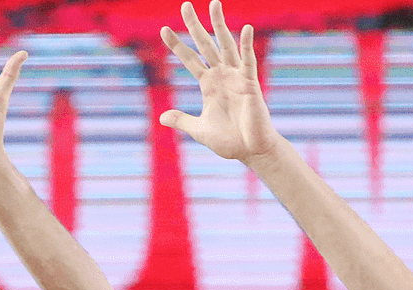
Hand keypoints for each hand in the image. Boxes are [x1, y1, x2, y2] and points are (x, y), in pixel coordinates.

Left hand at [158, 1, 279, 163]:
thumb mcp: (199, 129)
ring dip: (219, 25)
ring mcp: (236, 77)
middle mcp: (221, 75)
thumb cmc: (229, 140)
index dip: (177, 45)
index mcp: (208, 84)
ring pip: (226, 45)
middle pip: (206, 45)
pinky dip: (246, 46)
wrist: (250, 151)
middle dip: (195, 26)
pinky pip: (248, 61)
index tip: (163, 29)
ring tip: (213, 5)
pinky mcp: (250, 84)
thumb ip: (182, 120)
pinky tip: (246, 29)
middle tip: (184, 5)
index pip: (190, 59)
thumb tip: (162, 117)